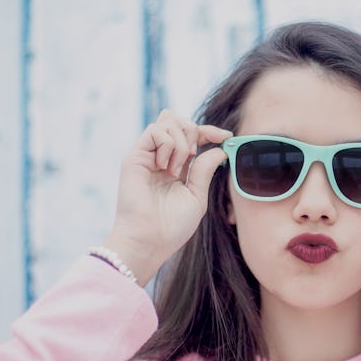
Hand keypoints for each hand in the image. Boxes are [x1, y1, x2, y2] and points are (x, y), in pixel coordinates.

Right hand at [104, 110, 231, 284]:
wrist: (150, 240)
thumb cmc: (173, 225)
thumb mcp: (197, 195)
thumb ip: (205, 170)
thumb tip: (219, 148)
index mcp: (177, 166)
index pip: (193, 135)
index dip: (210, 130)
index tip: (226, 136)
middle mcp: (161, 157)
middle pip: (180, 121)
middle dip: (195, 132)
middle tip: (193, 157)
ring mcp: (147, 155)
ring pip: (168, 121)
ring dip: (181, 142)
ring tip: (176, 170)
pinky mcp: (134, 157)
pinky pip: (154, 131)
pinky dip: (166, 144)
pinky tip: (166, 167)